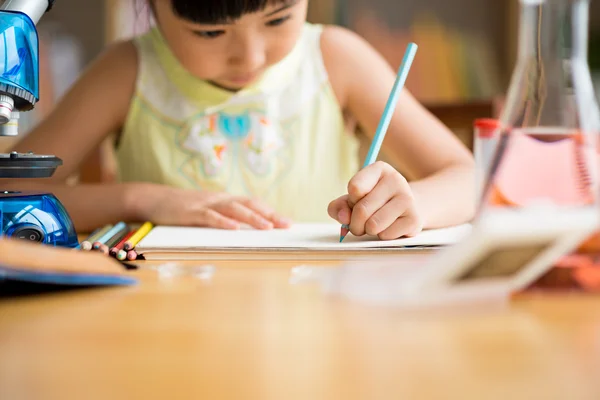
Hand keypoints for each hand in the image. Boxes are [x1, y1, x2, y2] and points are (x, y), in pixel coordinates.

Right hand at [137, 185, 290, 229]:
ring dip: (252, 218)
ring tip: (267, 227)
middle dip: (269, 215)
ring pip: (233, 209)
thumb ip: (224, 218)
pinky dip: (222, 222)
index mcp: (224, 200)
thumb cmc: (182, 209)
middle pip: (248, 204)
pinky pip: (209, 217)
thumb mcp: (207, 211)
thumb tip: (245, 230)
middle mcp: (219, 199)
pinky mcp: (190, 212)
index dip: (270, 212)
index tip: (288, 222)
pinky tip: (234, 228)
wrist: (152, 199)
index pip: (252, 204)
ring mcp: (205, 204)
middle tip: (286, 225)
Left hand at [328, 161, 422, 239]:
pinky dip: (382, 236)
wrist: (407, 208)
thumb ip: (339, 206)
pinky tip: (389, 226)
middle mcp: (396, 180)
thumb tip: (344, 218)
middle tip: (360, 222)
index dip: (350, 201)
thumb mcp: (353, 199)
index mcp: (379, 169)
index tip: (356, 200)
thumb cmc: (374, 202)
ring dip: (368, 230)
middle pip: (362, 210)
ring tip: (375, 223)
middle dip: (355, 223)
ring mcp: (408, 199)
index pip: (355, 188)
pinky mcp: (414, 219)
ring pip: (373, 225)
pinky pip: (385, 236)